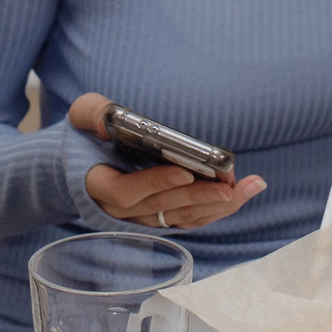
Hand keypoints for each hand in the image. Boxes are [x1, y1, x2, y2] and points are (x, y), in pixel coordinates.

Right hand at [69, 93, 263, 231]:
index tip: (183, 171)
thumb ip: (91, 113)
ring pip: (183, 218)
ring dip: (218, 206)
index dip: (154, 184)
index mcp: (98, 184)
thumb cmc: (85, 136)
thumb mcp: (81, 115)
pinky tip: (244, 193)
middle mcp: (121, 209)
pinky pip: (191, 218)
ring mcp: (143, 216)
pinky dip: (218, 209)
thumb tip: (106, 123)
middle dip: (199, 197)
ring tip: (250, 187)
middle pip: (163, 209)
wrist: (83, 163)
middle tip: (229, 185)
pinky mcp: (162, 216)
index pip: (126, 192)